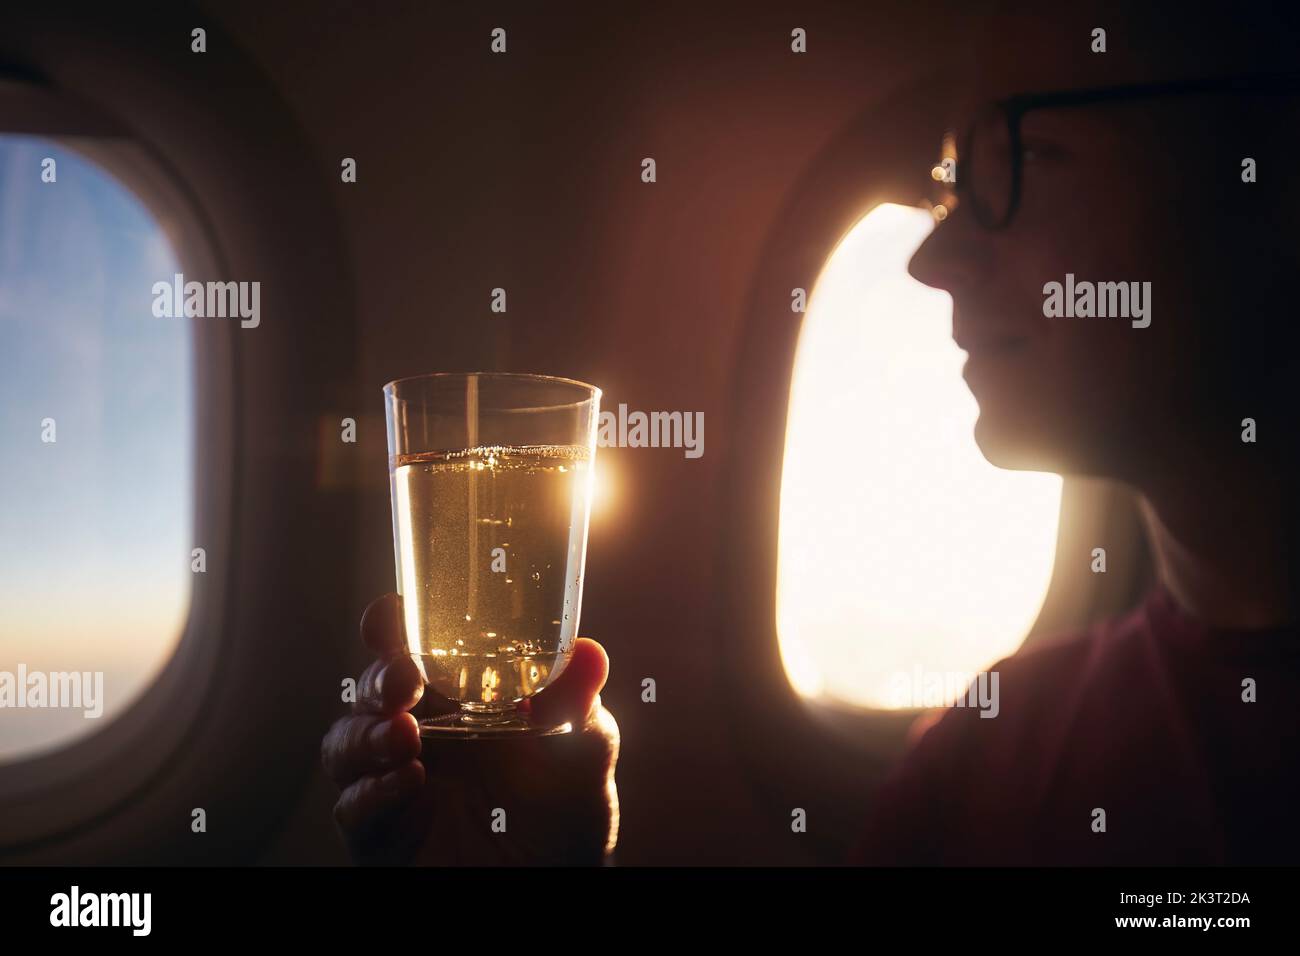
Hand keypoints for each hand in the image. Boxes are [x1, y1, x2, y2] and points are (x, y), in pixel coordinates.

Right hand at [322, 593, 619, 864]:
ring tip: (404, 736)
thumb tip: (589, 653)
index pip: (413, 648)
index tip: (394, 612)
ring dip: (368, 733)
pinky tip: (408, 781)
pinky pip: (353, 808)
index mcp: (456, 697)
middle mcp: (418, 732)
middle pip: (373, 689)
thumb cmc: (564, 808)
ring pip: (347, 742)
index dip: (393, 627)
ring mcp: (392, 782)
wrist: (555, 880)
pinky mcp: (381, 834)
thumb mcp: (582, 751)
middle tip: (404, 679)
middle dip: (380, 677)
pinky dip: (373, 791)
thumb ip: (578, 705)